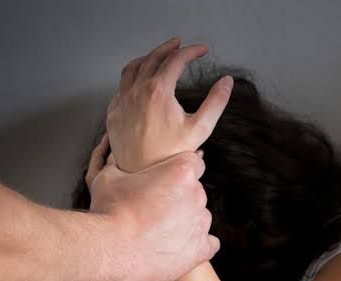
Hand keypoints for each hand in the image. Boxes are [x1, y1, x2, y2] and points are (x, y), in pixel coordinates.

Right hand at [86, 133, 218, 280]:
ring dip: (184, 220)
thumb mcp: (108, 177)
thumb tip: (117, 156)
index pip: (192, 162)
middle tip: (154, 207)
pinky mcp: (200, 249)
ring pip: (199, 216)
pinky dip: (195, 243)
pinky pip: (208, 244)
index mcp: (181, 173)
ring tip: (159, 230)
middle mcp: (197, 196)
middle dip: (178, 197)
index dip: (177, 170)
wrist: (111, 250)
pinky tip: (177, 245)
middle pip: (195, 191)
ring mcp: (200, 224)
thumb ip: (120, 163)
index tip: (164, 179)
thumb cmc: (109, 211)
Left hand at [106, 37, 233, 172]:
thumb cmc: (169, 155)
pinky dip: (131, 78)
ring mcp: (122, 101)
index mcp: (158, 91)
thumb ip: (216, 102)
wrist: (141, 174)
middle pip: (152, 58)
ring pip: (131, 69)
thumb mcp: (200, 128)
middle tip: (179, 45)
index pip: (176, 60)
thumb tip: (226, 82)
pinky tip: (137, 82)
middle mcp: (137, 92)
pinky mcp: (114, 113)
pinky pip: (120, 88)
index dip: (191, 51)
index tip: (202, 50)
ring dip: (146, 58)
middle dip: (168, 48)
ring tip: (156, 56)